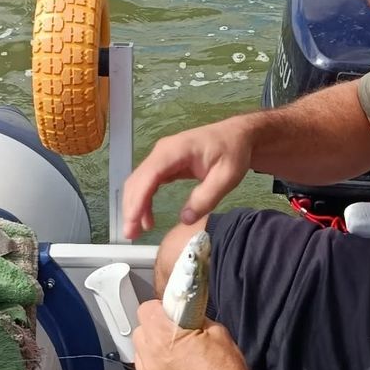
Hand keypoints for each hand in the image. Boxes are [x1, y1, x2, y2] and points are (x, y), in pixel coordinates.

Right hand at [122, 117, 253, 238]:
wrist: (237, 135)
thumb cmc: (233, 151)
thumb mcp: (227, 176)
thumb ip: (206, 197)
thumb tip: (184, 218)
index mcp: (175, 151)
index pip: (149, 176)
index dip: (138, 200)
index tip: (132, 222)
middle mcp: (162, 152)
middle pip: (138, 180)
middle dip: (131, 208)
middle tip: (131, 234)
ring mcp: (161, 157)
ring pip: (139, 183)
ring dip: (134, 206)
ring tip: (137, 231)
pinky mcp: (165, 164)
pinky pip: (147, 183)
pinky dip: (143, 201)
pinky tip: (147, 218)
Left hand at [132, 300, 249, 369]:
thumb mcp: (217, 332)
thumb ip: (195, 318)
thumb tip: (188, 312)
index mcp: (163, 340)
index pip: (145, 310)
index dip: (160, 308)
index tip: (169, 311)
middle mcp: (151, 361)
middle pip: (140, 332)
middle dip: (155, 328)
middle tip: (174, 331)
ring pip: (140, 355)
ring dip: (153, 351)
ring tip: (176, 354)